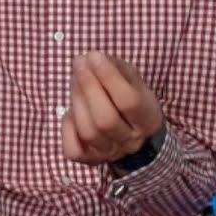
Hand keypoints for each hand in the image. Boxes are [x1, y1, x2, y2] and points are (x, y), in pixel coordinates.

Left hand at [60, 51, 163, 165]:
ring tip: (74, 80)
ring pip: (89, 132)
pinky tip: (71, 112)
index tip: (94, 55)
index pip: (129, 101)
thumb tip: (92, 58)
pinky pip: (73, 149)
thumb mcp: (132, 80)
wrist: (132, 134)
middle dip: (88, 87)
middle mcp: (130, 141)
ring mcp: (109, 153)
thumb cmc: (129, 99)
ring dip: (77, 101)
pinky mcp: (89, 160)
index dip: (108, 76)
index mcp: (148, 119)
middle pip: (105, 119)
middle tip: (79, 63)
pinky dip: (67, 128)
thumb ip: (116, 68)